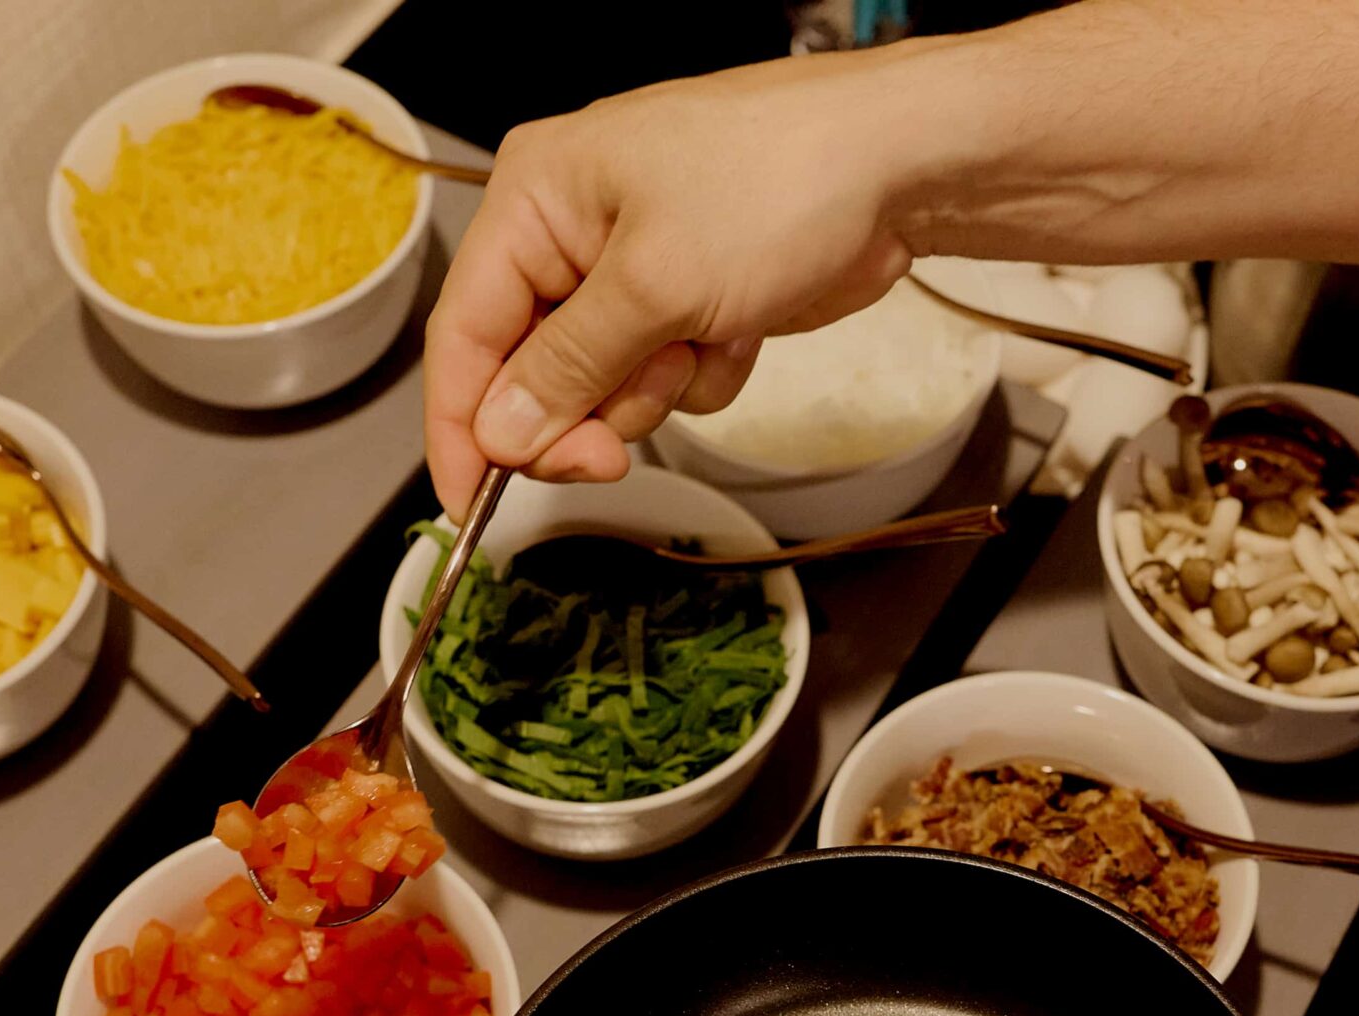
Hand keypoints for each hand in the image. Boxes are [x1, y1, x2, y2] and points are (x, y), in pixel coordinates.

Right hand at [421, 51, 922, 517]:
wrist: (897, 167)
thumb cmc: (777, 180)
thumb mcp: (655, 285)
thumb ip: (566, 369)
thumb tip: (499, 433)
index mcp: (534, 200)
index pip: (464, 334)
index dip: (461, 428)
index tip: (471, 506)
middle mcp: (570, 234)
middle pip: (529, 373)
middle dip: (582, 413)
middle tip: (612, 454)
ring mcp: (633, 270)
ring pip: (602, 388)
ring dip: (653, 391)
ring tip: (699, 337)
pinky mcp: (690, 300)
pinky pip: (666, 377)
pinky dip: (702, 372)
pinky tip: (738, 328)